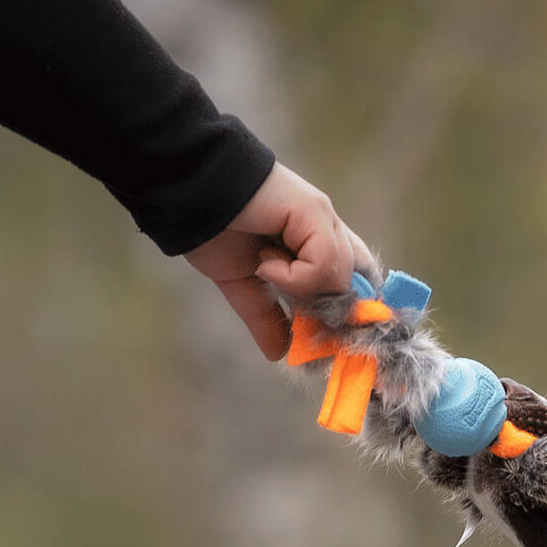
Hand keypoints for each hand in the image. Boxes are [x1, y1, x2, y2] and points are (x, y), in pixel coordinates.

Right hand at [182, 162, 374, 360]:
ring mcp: (323, 219)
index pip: (354, 283)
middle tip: (296, 320)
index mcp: (315, 244)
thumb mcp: (244, 284)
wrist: (188, 191)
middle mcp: (327, 230)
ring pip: (341, 279)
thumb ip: (265, 317)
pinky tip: (264, 261)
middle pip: (358, 286)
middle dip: (331, 315)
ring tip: (264, 270)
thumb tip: (279, 354)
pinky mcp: (314, 211)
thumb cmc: (212, 228)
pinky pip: (323, 264)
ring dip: (301, 289)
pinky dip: (293, 275)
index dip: (345, 315)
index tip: (327, 344)